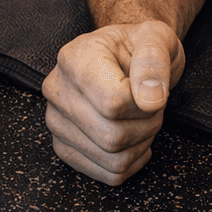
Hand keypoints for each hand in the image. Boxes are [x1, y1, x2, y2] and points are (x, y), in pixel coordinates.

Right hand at [42, 21, 184, 184]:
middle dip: (147, 126)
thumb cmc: (138, 46)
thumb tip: (150, 99)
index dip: (144, 104)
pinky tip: (134, 137)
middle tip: (152, 105)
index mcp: (74, 58)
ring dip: (141, 144)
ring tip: (143, 118)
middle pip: (112, 136)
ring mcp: (56, 121)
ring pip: (111, 159)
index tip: (152, 89)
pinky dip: (131, 162)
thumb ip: (154, 60)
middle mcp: (56, 89)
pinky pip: (107, 174)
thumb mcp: (155, 37)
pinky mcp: (63, 146)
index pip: (113, 103)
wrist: (124, 57)